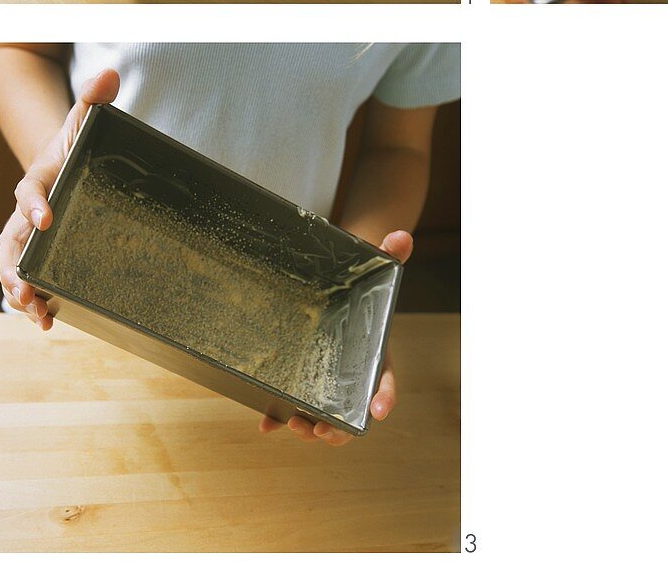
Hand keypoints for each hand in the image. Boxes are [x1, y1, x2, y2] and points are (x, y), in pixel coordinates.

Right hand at [0, 69, 120, 330]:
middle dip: (14, 267)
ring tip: (38, 313)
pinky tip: (52, 318)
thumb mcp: (85, 121)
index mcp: (38, 179)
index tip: (46, 218)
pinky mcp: (47, 250)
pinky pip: (35, 277)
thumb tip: (111, 74)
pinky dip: (39, 298)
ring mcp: (34, 235)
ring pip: (17, 266)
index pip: (29, 191)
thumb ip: (94, 99)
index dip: (34, 205)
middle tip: (24, 289)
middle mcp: (28, 211)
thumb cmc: (77, 143)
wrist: (70, 161)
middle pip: (10, 242)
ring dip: (23, 291)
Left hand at [259, 229, 412, 445]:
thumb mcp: (377, 264)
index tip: (378, 412)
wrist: (341, 284)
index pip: (384, 380)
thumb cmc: (363, 280)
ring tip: (294, 426)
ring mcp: (326, 381)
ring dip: (309, 428)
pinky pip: (293, 405)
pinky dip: (278, 418)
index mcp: (376, 354)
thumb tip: (401, 236)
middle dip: (340, 428)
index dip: (384, 397)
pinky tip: (265, 424)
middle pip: (351, 412)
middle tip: (323, 430)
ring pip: (323, 416)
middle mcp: (352, 375)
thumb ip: (391, 252)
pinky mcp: (303, 381)